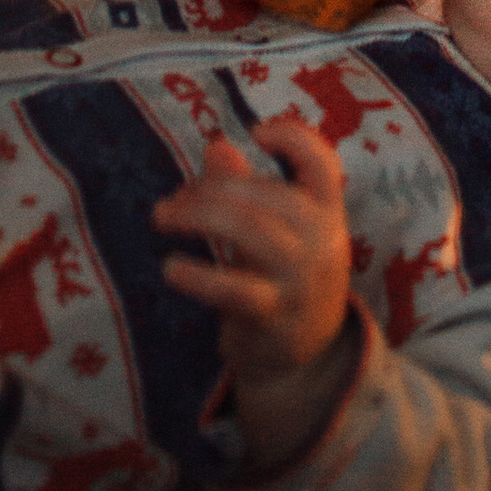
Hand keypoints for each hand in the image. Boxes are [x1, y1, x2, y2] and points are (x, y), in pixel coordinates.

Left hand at [155, 121, 358, 475]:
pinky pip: (233, 289)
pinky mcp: (276, 315)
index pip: (324, 164)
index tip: (256, 131)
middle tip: (172, 200)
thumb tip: (216, 146)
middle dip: (211, 187)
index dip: (295, 138)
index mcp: (327, 212)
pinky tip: (170, 268)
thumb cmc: (283, 276)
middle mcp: (323, 240)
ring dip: (198, 215)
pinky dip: (197, 275)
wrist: (305, 358)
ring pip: (250, 228)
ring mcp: (301, 279)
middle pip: (266, 193)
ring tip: (162, 217)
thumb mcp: (276, 231)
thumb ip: (247, 187)